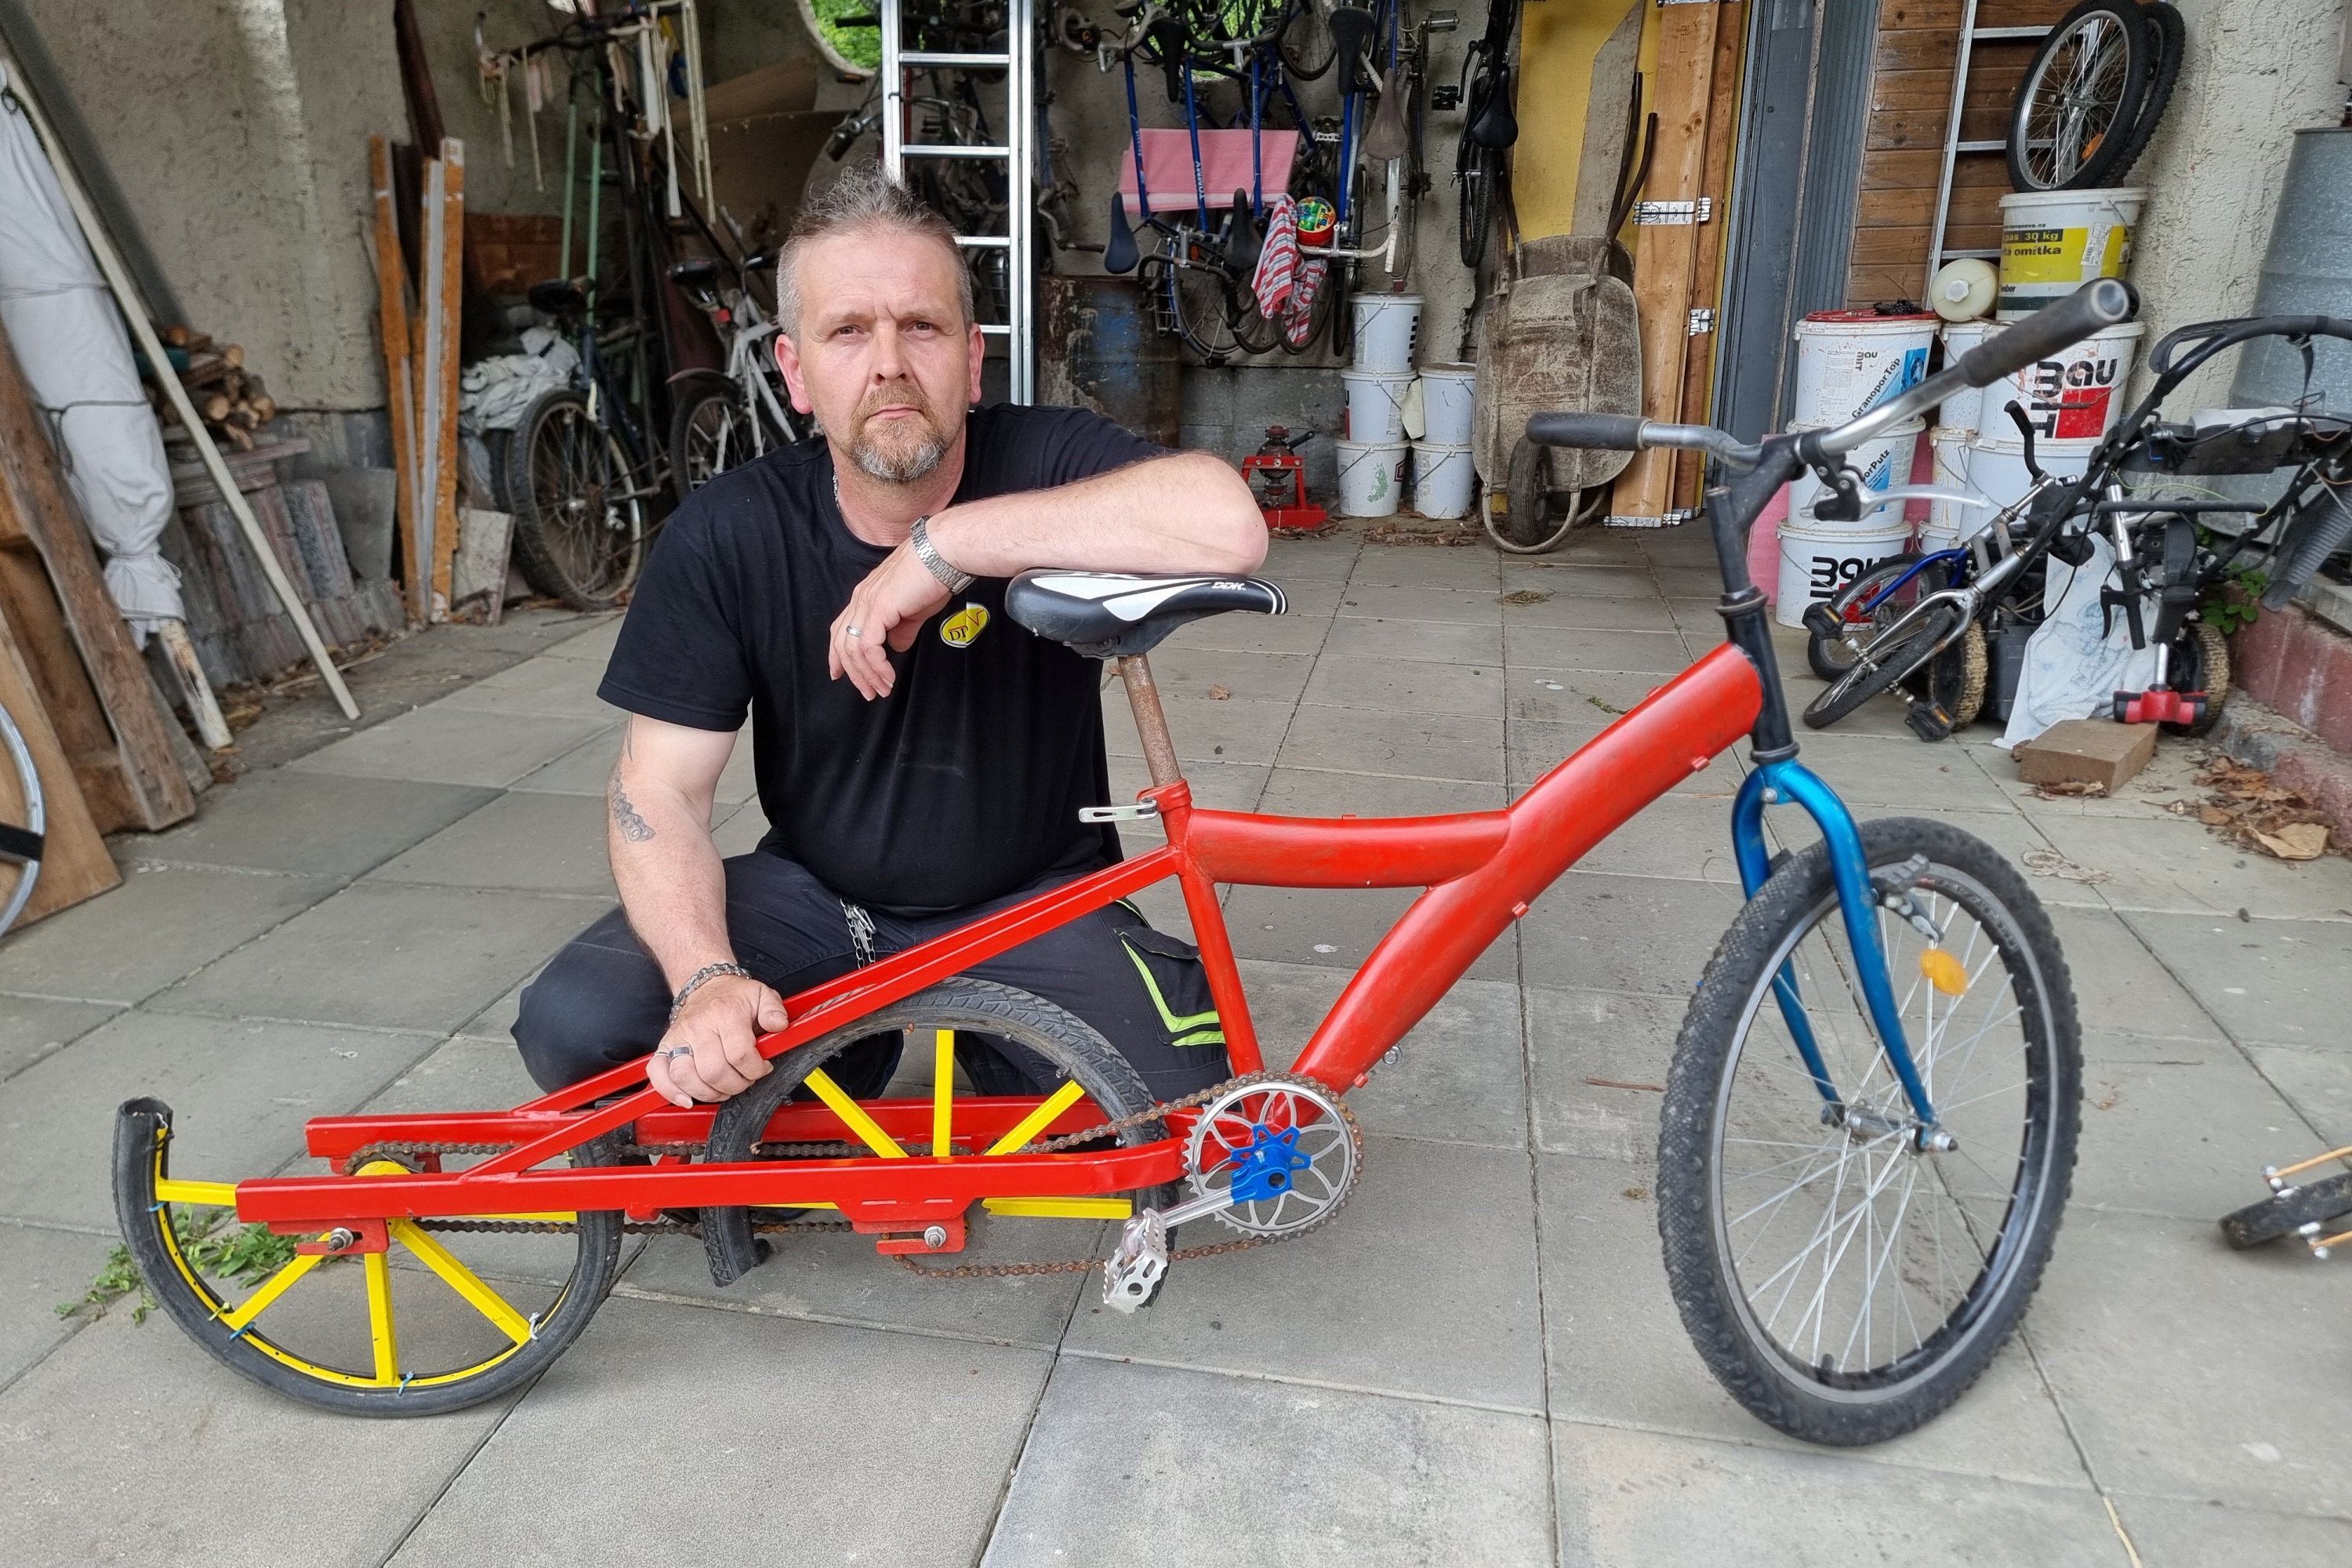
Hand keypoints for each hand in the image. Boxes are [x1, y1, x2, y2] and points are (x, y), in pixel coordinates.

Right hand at [646, 974, 787, 1105]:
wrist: (706, 985)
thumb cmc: (734, 996)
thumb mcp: (762, 995)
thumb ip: (774, 1010)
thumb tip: (779, 1025)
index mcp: (725, 1014)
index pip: (740, 1055)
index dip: (755, 1069)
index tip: (762, 1068)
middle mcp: (698, 1026)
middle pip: (714, 1071)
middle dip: (735, 1084)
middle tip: (744, 1079)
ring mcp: (679, 1037)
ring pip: (686, 1077)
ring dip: (709, 1093)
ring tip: (723, 1088)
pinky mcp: (665, 1046)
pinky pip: (658, 1073)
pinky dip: (670, 1091)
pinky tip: (686, 1098)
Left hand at [830, 539, 951, 699]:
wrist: (942, 554)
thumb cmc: (932, 576)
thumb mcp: (914, 610)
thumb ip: (903, 629)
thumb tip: (897, 647)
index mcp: (866, 597)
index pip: (841, 629)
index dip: (837, 654)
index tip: (839, 674)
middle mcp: (860, 599)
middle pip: (842, 643)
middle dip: (853, 673)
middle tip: (868, 692)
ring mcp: (867, 603)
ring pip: (853, 648)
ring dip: (867, 674)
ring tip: (882, 689)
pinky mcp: (878, 608)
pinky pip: (868, 646)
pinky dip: (877, 666)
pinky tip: (888, 676)